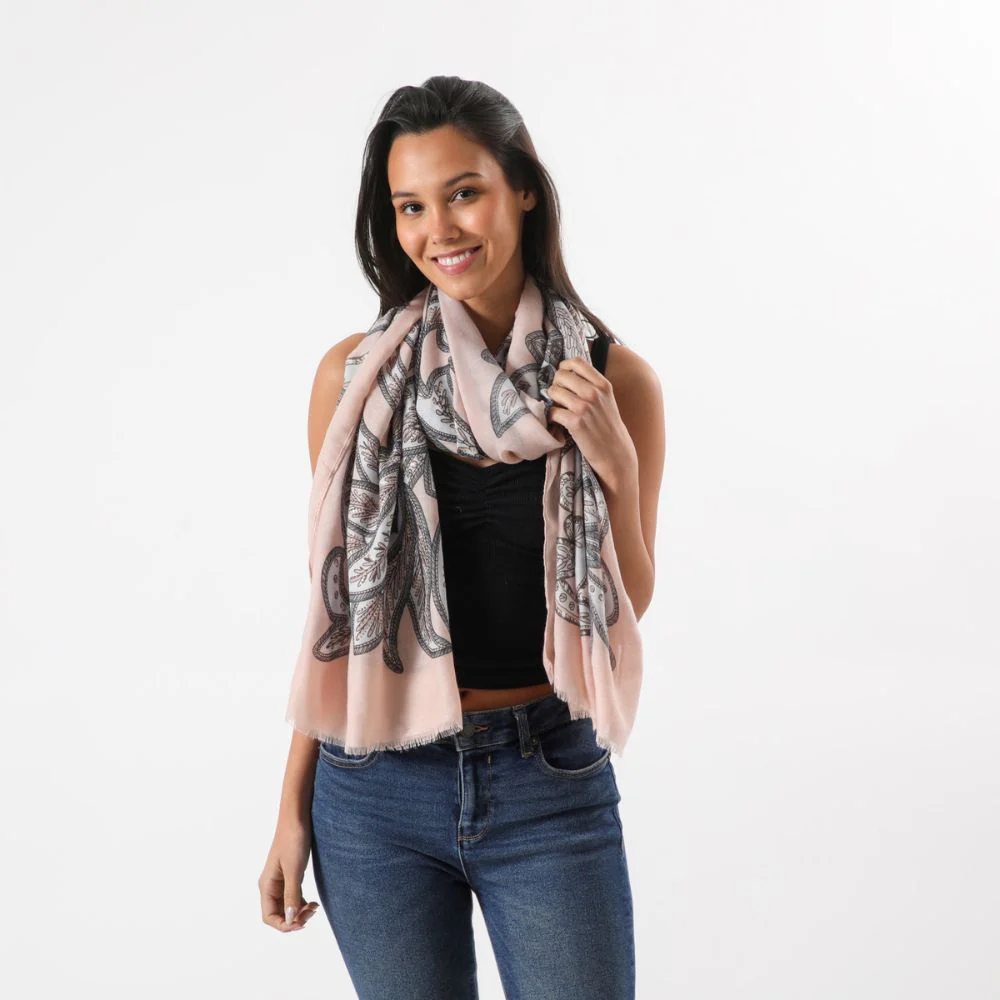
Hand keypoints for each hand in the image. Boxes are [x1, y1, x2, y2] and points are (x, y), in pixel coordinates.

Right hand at [258, 820, 320, 932]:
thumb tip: (291, 920)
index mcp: (266, 885)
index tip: (302, 923)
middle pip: (278, 914)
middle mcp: (270, 886)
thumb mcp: (294, 869)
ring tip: (315, 907)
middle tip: (313, 912)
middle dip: (294, 919)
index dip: (285, 925)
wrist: (297, 817)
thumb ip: (292, 895)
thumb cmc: (293, 839)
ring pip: (286, 907)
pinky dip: (302, 902)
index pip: (269, 917)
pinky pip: (293, 897)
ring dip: (299, 912)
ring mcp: (280, 881)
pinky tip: (313, 902)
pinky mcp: (289, 875)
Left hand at [546, 356, 637, 492]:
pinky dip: (551, 417)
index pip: (576, 362)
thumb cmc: (608, 427)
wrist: (615, 454)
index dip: (564, 367)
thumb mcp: (606, 400)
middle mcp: (594, 392)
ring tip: (559, 410)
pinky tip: (558, 423)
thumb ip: (591, 386)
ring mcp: (584, 407)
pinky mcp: (575, 422)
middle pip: (561, 375)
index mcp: (603, 384)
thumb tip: (567, 373)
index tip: (562, 377)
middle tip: (559, 398)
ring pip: (553, 391)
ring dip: (552, 401)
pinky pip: (552, 412)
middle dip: (556, 385)